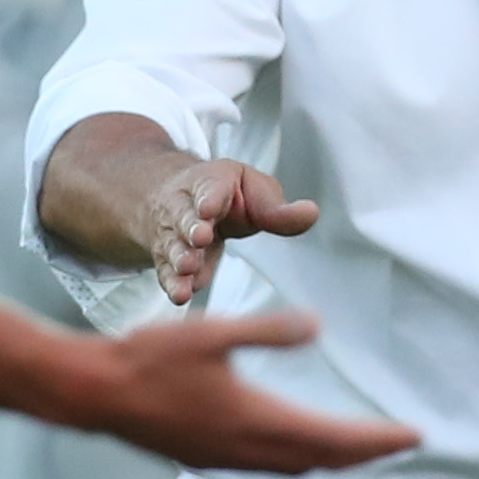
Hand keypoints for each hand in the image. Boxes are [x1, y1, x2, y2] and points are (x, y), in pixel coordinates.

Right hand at [65, 311, 416, 472]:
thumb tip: (317, 327)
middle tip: (401, 443)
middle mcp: (246, 450)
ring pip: (295, 469)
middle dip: (364, 455)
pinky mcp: (208, 459)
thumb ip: (268, 331)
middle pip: (322, 461)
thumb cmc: (148, 359)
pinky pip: (269, 469)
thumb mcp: (212, 332)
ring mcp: (225, 459)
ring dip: (333, 461)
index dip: (377, 440)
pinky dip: (299, 462)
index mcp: (255, 419)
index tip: (414, 436)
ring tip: (361, 448)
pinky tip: (298, 448)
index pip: (333, 439)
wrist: (95, 393)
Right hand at [142, 157, 319, 305]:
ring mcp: (173, 234)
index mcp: (210, 183)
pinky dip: (173, 284)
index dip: (209, 198)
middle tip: (199, 238)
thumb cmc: (227, 198)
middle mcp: (185, 207)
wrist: (181, 201)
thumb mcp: (254, 192)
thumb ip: (277, 210)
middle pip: (185, 216)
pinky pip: (167, 272)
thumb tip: (311, 214)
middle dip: (192, 227)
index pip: (209, 188)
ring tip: (187, 268)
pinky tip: (181, 295)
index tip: (208, 209)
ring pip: (173, 245)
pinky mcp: (167, 261)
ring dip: (180, 258)